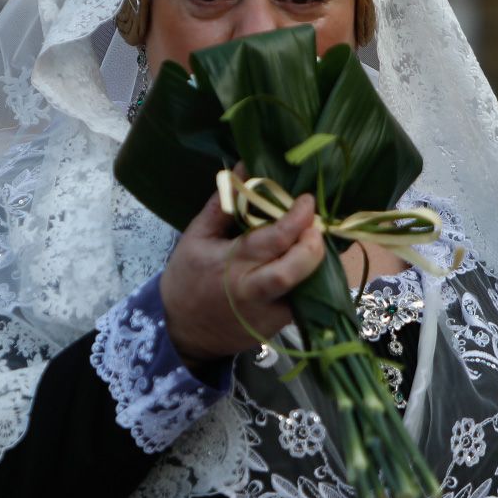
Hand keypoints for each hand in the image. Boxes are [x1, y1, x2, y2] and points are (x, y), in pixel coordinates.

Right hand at [162, 190, 324, 363]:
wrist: (181, 330)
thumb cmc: (188, 277)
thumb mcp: (197, 235)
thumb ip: (225, 202)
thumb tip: (244, 167)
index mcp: (231, 263)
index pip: (273, 239)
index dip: (297, 218)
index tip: (306, 201)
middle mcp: (252, 290)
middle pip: (294, 270)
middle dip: (313, 247)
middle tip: (316, 229)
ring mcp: (267, 313)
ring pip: (306, 290)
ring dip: (316, 266)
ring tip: (312, 245)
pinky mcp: (276, 328)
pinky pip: (302, 302)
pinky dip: (308, 283)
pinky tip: (303, 268)